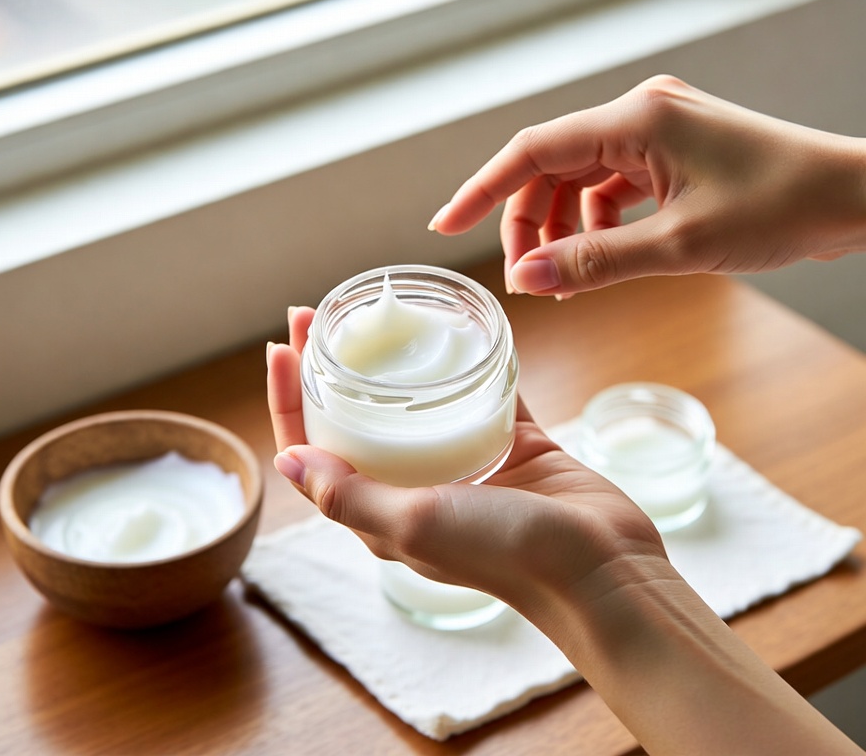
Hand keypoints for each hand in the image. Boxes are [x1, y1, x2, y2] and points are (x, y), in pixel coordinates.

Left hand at [266, 306, 664, 611]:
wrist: (600, 568)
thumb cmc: (502, 553)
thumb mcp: (414, 523)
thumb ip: (350, 494)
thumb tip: (286, 458)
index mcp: (380, 510)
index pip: (314, 448)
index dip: (288, 399)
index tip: (281, 346)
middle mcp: (413, 486)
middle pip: (352, 416)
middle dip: (327, 366)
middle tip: (315, 314)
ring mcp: (462, 463)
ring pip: (410, 402)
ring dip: (384, 360)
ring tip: (372, 313)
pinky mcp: (510, 444)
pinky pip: (476, 393)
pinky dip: (461, 363)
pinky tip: (452, 326)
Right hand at [428, 75, 865, 295]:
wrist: (855, 197)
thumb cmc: (783, 207)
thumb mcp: (680, 245)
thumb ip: (595, 262)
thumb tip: (528, 280)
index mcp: (636, 119)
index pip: (533, 150)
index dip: (482, 190)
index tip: (443, 225)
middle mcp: (640, 113)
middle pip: (552, 166)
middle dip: (529, 221)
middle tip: (527, 277)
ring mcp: (657, 129)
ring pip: (580, 178)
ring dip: (563, 225)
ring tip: (562, 274)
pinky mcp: (673, 150)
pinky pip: (612, 185)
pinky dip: (597, 221)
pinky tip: (599, 255)